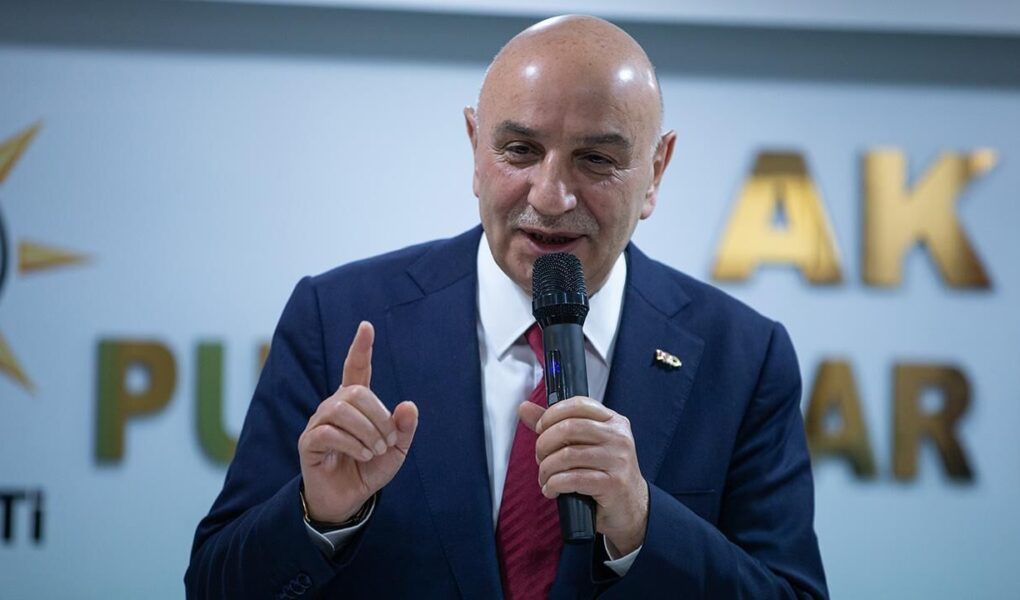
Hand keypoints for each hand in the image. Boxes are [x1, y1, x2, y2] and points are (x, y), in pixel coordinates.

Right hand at [298, 321, 418, 522]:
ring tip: (375, 450)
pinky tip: (363, 455)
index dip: (361, 348)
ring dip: (367, 431)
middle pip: (356, 392)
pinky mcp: (309, 442)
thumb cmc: (369, 469)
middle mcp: (334, 406)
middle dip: (379, 416)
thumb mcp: (396, 450)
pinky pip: (328, 432)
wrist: (349, 499)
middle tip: (388, 441)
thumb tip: (409, 406)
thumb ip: (404, 428)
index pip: (355, 368)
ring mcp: (319, 422)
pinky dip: (352, 443)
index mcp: (356, 403)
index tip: (366, 326)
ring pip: (342, 409)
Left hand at [519, 397, 647, 555]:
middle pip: (569, 427)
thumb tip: (524, 408)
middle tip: (539, 458)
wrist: (630, 508)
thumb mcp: (584, 445)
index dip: (553, 414)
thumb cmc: (604, 474)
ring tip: (545, 478)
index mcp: (613, 421)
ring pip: (568, 455)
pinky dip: (554, 485)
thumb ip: (555, 426)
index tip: (541, 428)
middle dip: (544, 444)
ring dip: (546, 468)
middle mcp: (618, 437)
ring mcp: (618, 460)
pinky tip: (551, 490)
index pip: (578, 404)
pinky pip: (573, 479)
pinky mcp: (613, 484)